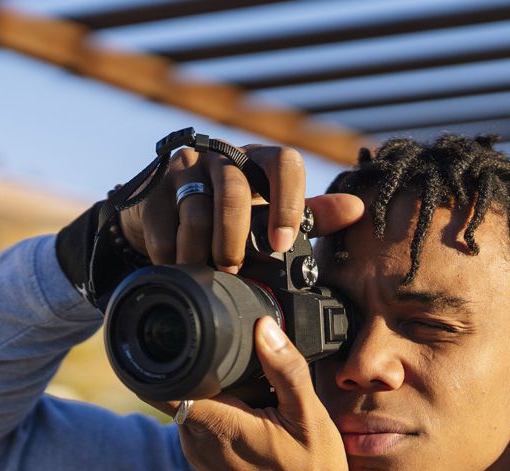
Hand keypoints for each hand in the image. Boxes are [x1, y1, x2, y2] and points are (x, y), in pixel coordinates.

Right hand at [118, 142, 362, 269]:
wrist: (165, 216)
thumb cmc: (230, 220)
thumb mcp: (269, 219)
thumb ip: (309, 218)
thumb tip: (356, 208)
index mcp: (259, 161)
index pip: (284, 162)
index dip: (288, 202)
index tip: (282, 244)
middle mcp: (223, 156)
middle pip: (234, 192)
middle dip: (235, 241)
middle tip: (234, 271)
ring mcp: (186, 167)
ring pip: (196, 211)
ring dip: (202, 253)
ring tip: (207, 276)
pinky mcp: (153, 187)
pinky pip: (165, 226)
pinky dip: (173, 256)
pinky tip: (178, 269)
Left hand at [164, 317, 351, 470]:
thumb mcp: (309, 419)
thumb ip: (285, 369)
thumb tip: (263, 326)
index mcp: (213, 422)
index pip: (161, 379)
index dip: (164, 353)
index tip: (182, 334)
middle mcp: (195, 441)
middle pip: (181, 386)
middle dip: (203, 368)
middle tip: (241, 356)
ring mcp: (200, 459)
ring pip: (194, 407)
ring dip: (216, 393)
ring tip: (257, 389)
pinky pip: (206, 429)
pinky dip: (223, 415)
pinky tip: (258, 417)